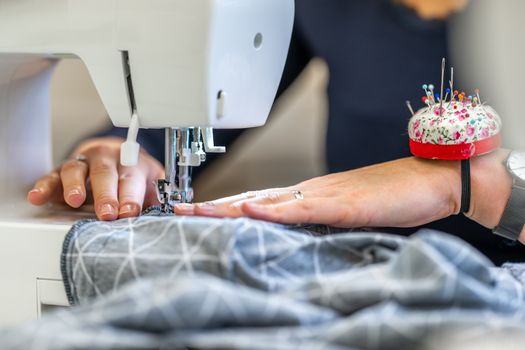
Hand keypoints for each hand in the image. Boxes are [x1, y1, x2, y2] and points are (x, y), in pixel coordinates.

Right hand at [27, 137, 163, 220]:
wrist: (118, 153)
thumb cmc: (137, 175)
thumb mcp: (152, 185)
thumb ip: (157, 200)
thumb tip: (169, 219)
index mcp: (133, 164)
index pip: (132, 179)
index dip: (131, 196)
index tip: (130, 213)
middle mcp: (108, 159)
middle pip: (106, 173)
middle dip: (106, 194)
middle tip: (107, 213)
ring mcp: (85, 162)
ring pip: (77, 169)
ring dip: (74, 185)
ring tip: (74, 201)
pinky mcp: (64, 169)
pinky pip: (52, 175)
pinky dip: (44, 185)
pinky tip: (38, 197)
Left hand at [175, 157, 462, 227]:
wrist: (429, 180)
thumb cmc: (390, 198)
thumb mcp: (346, 215)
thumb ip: (318, 222)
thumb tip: (292, 234)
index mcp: (308, 195)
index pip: (257, 203)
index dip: (224, 208)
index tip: (196, 213)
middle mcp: (309, 192)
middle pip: (252, 199)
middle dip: (213, 206)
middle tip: (178, 209)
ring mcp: (325, 196)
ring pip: (269, 202)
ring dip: (230, 207)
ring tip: (196, 210)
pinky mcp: (345, 205)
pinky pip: (304, 208)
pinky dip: (275, 210)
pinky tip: (251, 211)